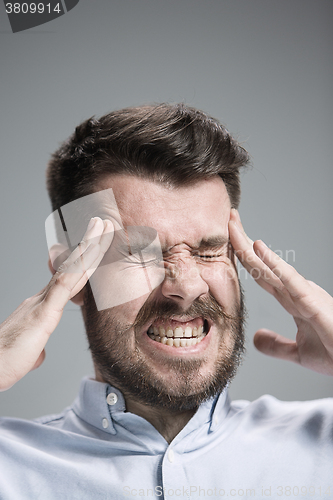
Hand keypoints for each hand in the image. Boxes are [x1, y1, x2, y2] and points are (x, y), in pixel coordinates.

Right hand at [0, 217, 113, 390]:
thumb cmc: (3, 363)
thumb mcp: (26, 354)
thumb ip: (36, 347)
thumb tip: (39, 352)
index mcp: (41, 306)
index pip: (68, 278)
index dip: (83, 261)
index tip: (95, 246)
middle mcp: (41, 298)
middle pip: (72, 267)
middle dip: (90, 245)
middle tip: (102, 223)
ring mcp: (42, 302)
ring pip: (72, 269)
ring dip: (88, 247)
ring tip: (100, 226)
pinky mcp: (43, 313)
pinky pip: (64, 286)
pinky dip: (80, 268)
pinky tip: (91, 252)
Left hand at [229, 209, 332, 374]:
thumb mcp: (298, 352)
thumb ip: (277, 345)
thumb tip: (256, 337)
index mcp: (292, 300)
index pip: (262, 275)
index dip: (245, 257)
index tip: (230, 240)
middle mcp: (297, 291)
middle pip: (262, 265)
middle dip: (243, 243)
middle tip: (229, 218)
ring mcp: (305, 295)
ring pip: (271, 267)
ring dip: (250, 248)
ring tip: (234, 226)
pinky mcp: (314, 303)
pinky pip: (290, 280)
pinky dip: (274, 264)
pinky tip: (259, 249)